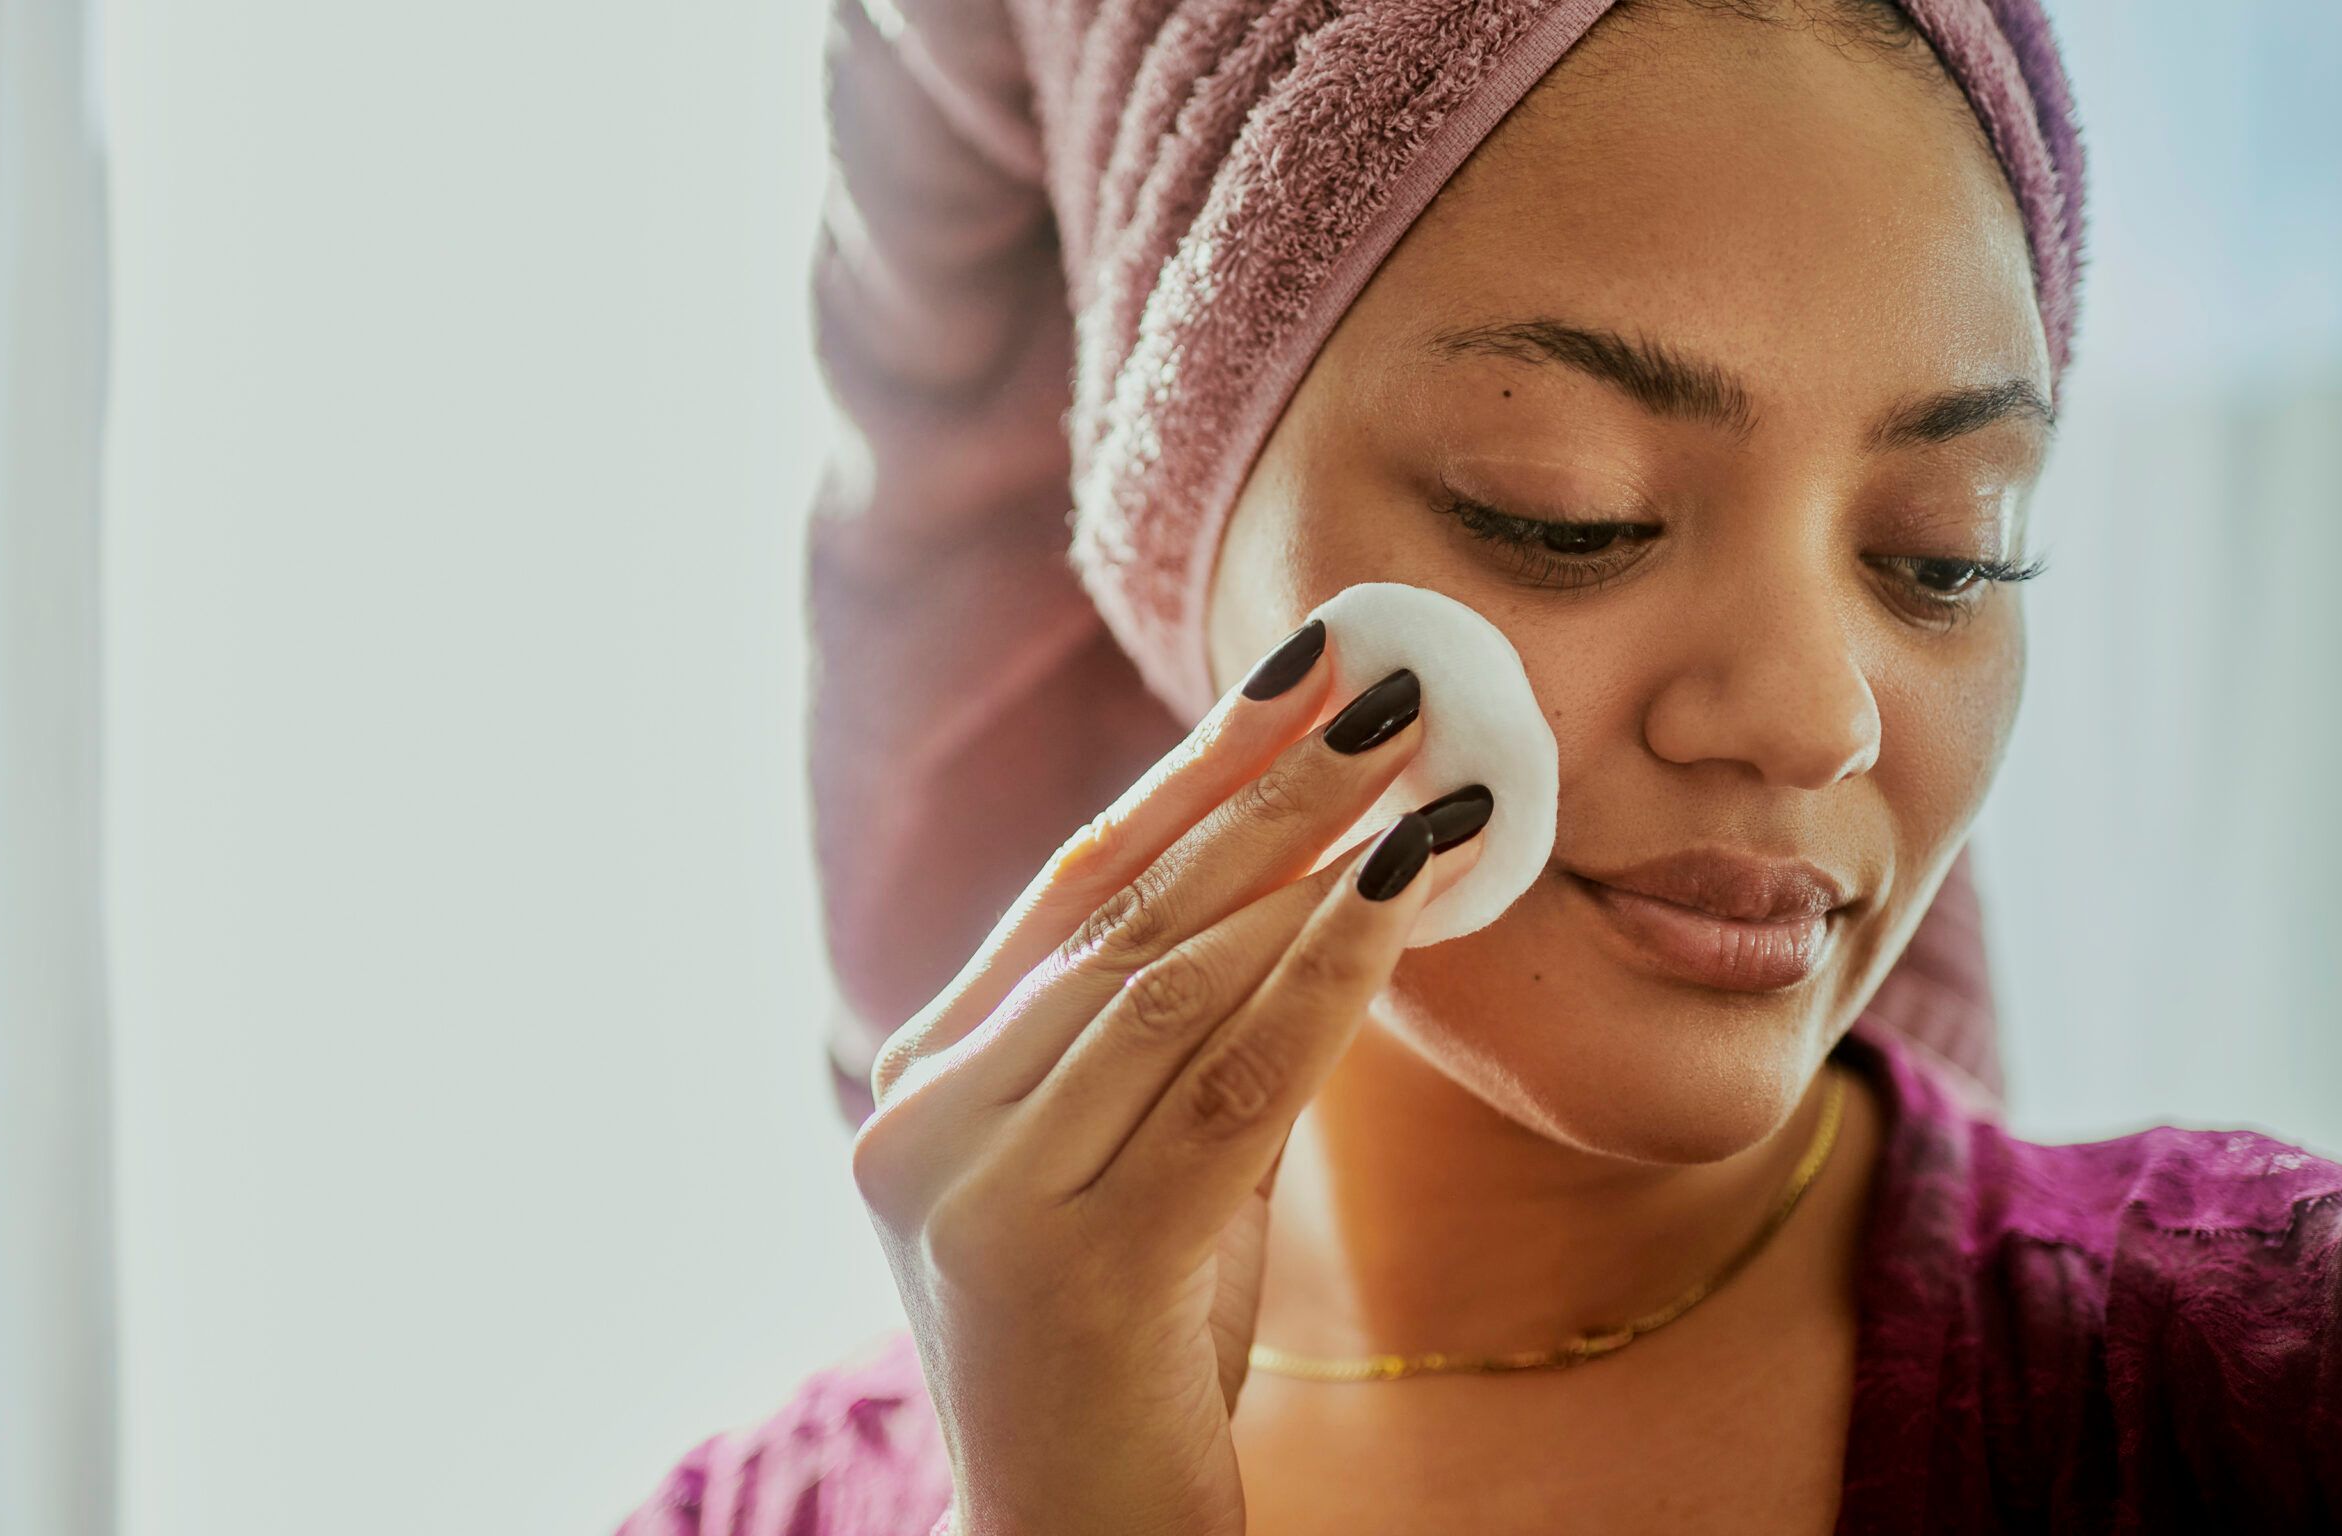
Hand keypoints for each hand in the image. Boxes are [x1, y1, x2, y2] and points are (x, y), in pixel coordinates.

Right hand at [849, 635, 1486, 1535]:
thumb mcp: (1144, 1166)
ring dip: (1310, 864)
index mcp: (926, 1076)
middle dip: (1268, 788)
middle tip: (1388, 683)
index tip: (1301, 673)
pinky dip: (1321, 980)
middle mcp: (922, 1115)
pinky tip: (1403, 896)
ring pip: (1168, 982)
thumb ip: (1191, 1035)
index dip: (1194, 768)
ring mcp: (973, 1187)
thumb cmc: (1130, 1353)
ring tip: (1420, 775)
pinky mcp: (1057, 1261)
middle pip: (1120, 909)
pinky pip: (1217, 1084)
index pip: (1071, 883)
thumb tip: (1327, 880)